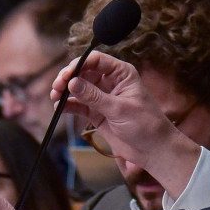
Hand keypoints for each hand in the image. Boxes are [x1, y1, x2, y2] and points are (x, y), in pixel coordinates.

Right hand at [51, 51, 200, 195]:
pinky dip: (68, 105)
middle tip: (58, 86)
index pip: (96, 60)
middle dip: (69, 78)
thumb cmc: (145, 124)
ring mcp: (102, 97)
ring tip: (56, 97)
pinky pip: (79, 105)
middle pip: (84, 73)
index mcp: (121, 74)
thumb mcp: (119, 108)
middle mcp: (110, 82)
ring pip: (79, 88)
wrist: (153, 149)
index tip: (67, 75)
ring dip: (65, 91)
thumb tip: (72, 82)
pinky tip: (60, 108)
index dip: (79, 64)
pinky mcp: (96, 113)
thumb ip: (94, 96)